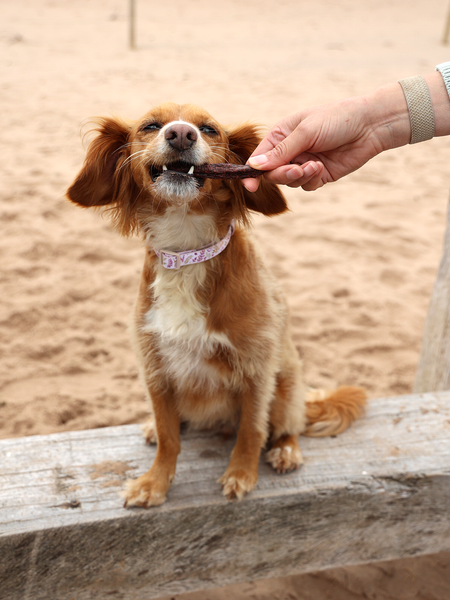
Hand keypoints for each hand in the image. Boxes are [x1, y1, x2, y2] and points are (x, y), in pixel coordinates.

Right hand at [243, 90, 403, 191]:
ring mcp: (304, 163)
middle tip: (296, 169)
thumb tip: (254, 165)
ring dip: (299, 177)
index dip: (253, 171)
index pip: (260, 157)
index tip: (250, 185)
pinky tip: (321, 168)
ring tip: (315, 166)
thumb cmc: (336, 119)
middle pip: (272, 173)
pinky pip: (306, 186)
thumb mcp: (305, 132)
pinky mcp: (318, 175)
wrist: (370, 126)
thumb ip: (281, 151)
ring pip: (289, 182)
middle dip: (282, 174)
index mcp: (281, 135)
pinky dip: (311, 180)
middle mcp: (290, 151)